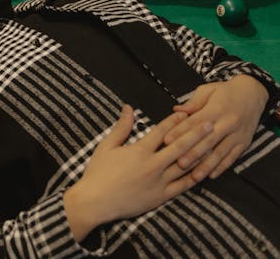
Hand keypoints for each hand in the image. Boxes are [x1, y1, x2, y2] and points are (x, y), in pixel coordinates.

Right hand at [64, 105, 210, 240]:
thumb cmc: (98, 172)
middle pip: (180, 146)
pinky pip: (183, 186)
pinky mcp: (161, 196)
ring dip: (200, 154)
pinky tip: (203, 170)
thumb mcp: (106, 146)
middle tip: (210, 123)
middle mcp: (153, 165)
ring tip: (213, 144)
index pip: (162, 132)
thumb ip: (121, 127)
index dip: (174, 121)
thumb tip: (128, 108)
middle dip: (196, 133)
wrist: (96, 201)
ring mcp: (160, 182)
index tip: (186, 113)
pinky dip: (194, 177)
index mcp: (139, 151)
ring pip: (185, 166)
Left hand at [163, 75, 267, 180]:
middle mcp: (228, 122)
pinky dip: (222, 167)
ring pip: (220, 152)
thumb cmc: (225, 91)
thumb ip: (193, 103)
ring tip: (194, 176)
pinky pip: (233, 157)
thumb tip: (176, 110)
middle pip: (207, 140)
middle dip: (192, 153)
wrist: (253, 93)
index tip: (166, 141)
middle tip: (178, 163)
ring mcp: (237, 134)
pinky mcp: (244, 142)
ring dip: (206, 165)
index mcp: (216, 109)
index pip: (195, 122)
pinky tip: (211, 175)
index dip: (180, 131)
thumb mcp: (208, 90)